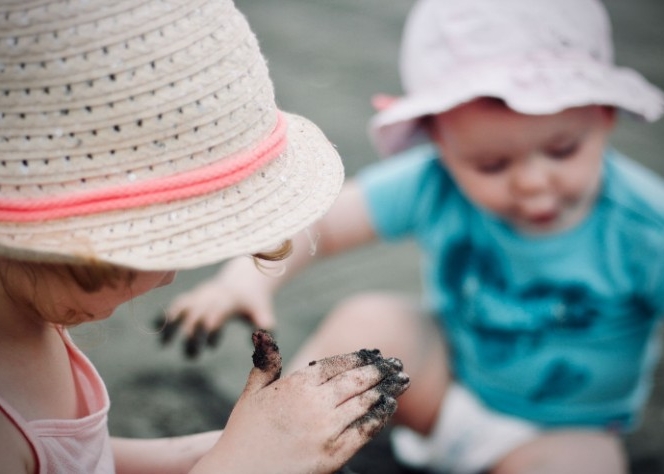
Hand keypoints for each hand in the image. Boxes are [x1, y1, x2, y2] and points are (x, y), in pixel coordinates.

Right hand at [156, 258, 277, 357]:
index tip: (210, 346)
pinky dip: (165, 314)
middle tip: (192, 357)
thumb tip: (268, 334)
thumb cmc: (253, 301)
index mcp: (227, 300)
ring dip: (171, 324)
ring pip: (181, 307)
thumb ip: (264, 322)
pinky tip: (155, 327)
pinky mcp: (192, 297)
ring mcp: (199, 295)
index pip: (215, 314)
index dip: (210, 330)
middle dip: (191, 335)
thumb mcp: (262, 309)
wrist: (244, 279)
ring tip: (164, 344)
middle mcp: (210, 296)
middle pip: (196, 314)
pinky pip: (175, 304)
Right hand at [192, 330, 409, 473]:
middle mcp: (315, 404)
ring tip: (401, 381)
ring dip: (386, 389)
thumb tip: (262, 333)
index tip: (375, 353)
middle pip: (356, 380)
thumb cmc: (245, 433)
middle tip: (397, 364)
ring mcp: (326, 430)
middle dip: (379, 370)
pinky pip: (365, 430)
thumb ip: (265, 363)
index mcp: (296, 385)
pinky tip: (390, 406)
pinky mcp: (334, 455)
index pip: (337, 364)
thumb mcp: (252, 394)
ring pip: (365, 402)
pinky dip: (380, 416)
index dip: (359, 357)